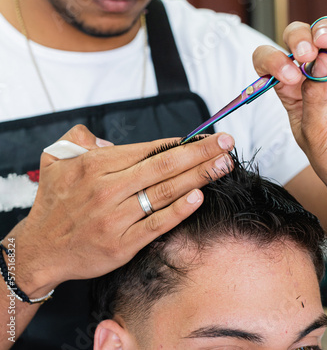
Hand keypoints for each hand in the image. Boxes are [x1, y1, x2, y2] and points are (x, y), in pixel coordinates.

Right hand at [6, 125, 233, 296]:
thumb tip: (112, 142)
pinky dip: (179, 210)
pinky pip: (156, 224)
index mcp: (96, 165)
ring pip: (164, 192)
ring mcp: (116, 217)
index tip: (203, 136)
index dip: (180, 142)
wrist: (40, 248)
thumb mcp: (57, 158)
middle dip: (200, 152)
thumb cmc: (53, 203)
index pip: (148, 149)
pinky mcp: (122, 243)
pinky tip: (198, 197)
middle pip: (164, 166)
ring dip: (198, 176)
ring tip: (223, 165)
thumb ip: (81, 139)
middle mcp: (108, 189)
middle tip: (226, 143)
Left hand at [252, 14, 326, 189]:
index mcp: (289, 90)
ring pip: (324, 34)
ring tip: (326, 42)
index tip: (290, 75)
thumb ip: (313, 104)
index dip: (273, 61)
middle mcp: (309, 72)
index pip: (267, 62)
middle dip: (298, 40)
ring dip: (324, 30)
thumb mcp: (314, 136)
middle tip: (308, 55)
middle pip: (295, 40)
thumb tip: (317, 67)